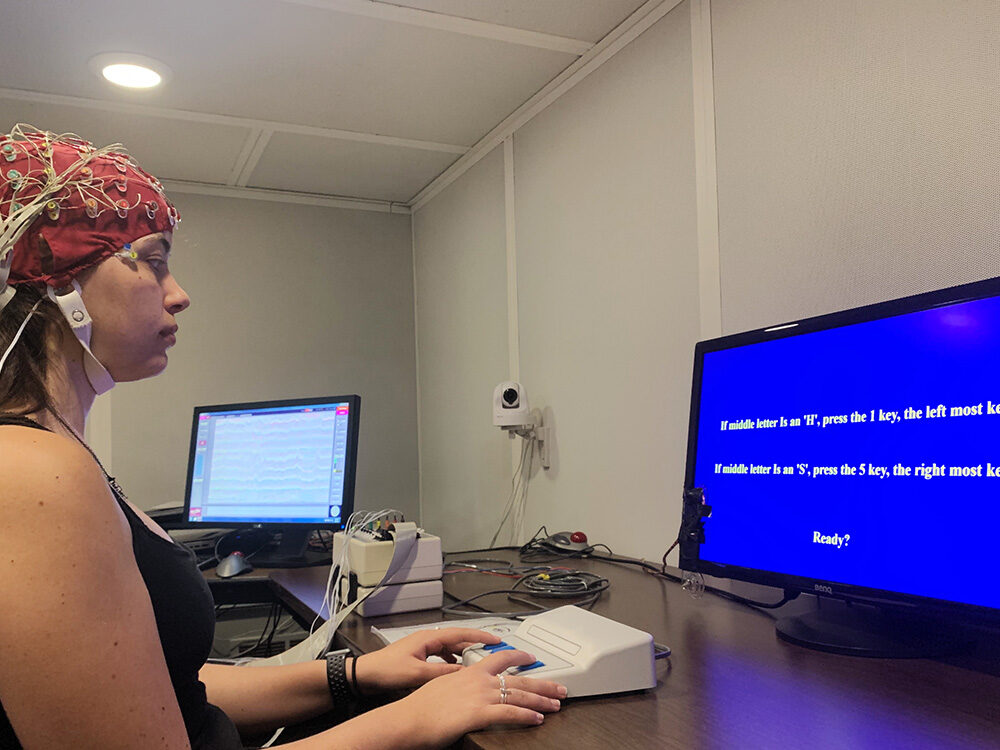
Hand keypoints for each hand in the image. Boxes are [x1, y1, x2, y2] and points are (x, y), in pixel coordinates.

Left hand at [353, 627, 501, 692]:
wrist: (365, 674)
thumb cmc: (386, 670)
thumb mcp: (418, 674)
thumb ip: (443, 673)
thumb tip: (464, 673)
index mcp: (429, 637)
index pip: (461, 633)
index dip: (480, 636)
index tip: (496, 640)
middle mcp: (427, 638)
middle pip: (458, 639)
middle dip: (476, 645)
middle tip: (492, 652)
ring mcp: (423, 646)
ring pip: (451, 648)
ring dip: (464, 654)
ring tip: (477, 663)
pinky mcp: (419, 655)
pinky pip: (442, 655)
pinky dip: (452, 662)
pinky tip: (455, 670)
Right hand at [392, 648, 564, 747]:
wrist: (407, 719)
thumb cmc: (419, 708)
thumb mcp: (442, 686)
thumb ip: (460, 685)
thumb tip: (465, 690)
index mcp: (469, 672)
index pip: (500, 658)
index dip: (519, 656)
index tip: (532, 657)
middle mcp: (478, 681)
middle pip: (518, 678)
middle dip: (543, 683)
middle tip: (560, 688)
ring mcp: (480, 696)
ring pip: (519, 695)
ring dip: (541, 700)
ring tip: (555, 704)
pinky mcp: (479, 714)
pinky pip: (509, 713)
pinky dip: (526, 715)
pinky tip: (538, 718)